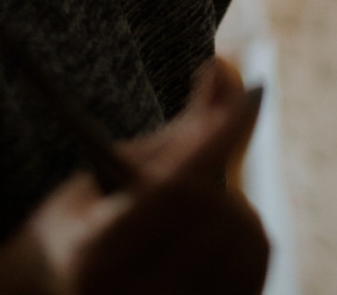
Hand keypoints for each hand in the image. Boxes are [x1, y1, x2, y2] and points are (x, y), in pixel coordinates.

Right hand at [0, 59, 268, 294]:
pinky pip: (254, 268)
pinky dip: (248, 237)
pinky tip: (219, 231)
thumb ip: (175, 134)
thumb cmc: (83, 228)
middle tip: (207, 155)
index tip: (248, 92)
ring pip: (244, 239)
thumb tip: (228, 68)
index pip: (172, 188)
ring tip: (203, 202)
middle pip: (212, 210)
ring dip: (236, 205)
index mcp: (93, 255)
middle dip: (219, 170)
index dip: (215, 135)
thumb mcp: (106, 177)